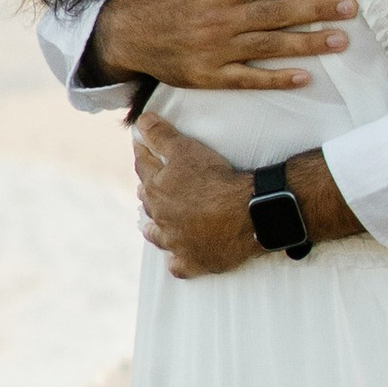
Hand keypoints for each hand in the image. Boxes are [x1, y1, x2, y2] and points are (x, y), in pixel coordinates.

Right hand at [94, 0, 357, 91]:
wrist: (126, 34)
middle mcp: (223, 18)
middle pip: (278, 12)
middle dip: (317, 8)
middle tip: (351, 7)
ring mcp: (219, 49)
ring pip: (271, 46)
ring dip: (307, 43)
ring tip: (341, 40)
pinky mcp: (212, 75)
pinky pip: (249, 79)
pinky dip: (277, 80)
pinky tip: (305, 77)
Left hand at [135, 116, 361, 274]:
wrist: (246, 213)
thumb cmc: (217, 178)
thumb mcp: (187, 149)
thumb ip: (162, 135)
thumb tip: (140, 120)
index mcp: (157, 190)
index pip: (143, 167)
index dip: (143, 153)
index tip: (141, 146)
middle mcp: (162, 219)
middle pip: (148, 203)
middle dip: (148, 193)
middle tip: (148, 187)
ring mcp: (177, 243)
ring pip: (158, 237)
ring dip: (154, 230)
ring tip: (150, 227)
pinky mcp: (196, 261)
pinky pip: (179, 266)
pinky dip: (177, 261)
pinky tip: (177, 259)